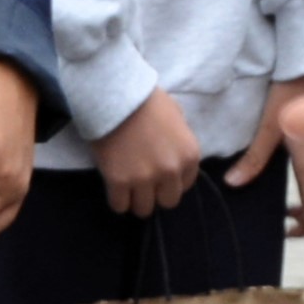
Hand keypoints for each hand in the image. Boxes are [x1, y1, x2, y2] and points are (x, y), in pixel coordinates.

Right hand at [94, 83, 202, 215]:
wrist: (115, 94)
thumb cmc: (146, 100)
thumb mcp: (177, 117)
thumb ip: (180, 140)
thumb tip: (175, 154)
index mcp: (189, 156)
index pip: (185, 186)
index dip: (170, 181)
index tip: (159, 174)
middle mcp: (170, 171)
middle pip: (167, 202)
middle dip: (156, 194)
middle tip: (143, 182)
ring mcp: (144, 178)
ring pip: (143, 209)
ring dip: (136, 200)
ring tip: (128, 187)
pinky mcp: (119, 181)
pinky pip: (119, 206)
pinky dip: (117, 200)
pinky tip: (115, 187)